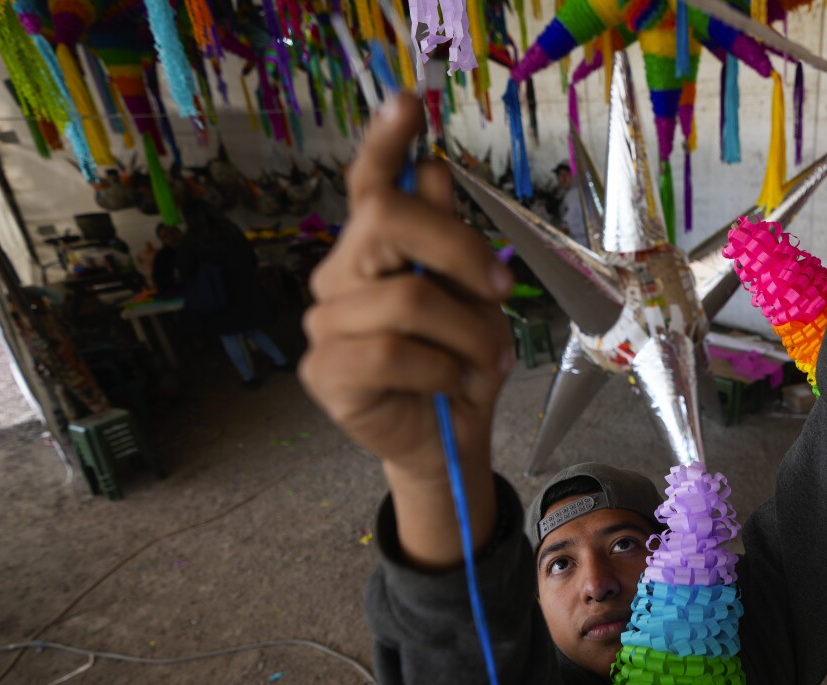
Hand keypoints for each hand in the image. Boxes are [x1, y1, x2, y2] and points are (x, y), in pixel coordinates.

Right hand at [299, 95, 513, 565]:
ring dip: (467, 335)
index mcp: (375, 248)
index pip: (372, 184)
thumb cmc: (460, 363)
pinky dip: (444, 370)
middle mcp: (340, 274)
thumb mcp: (474, 301)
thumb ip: (451, 244)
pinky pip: (397, 354)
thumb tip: (432, 172)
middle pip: (388, 222)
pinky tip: (452, 385)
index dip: (386, 141)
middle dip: (460, 251)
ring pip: (407, 301)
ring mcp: (325, 323)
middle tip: (502, 294)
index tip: (407, 101)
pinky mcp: (325, 372)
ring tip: (485, 362)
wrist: (448, 441)